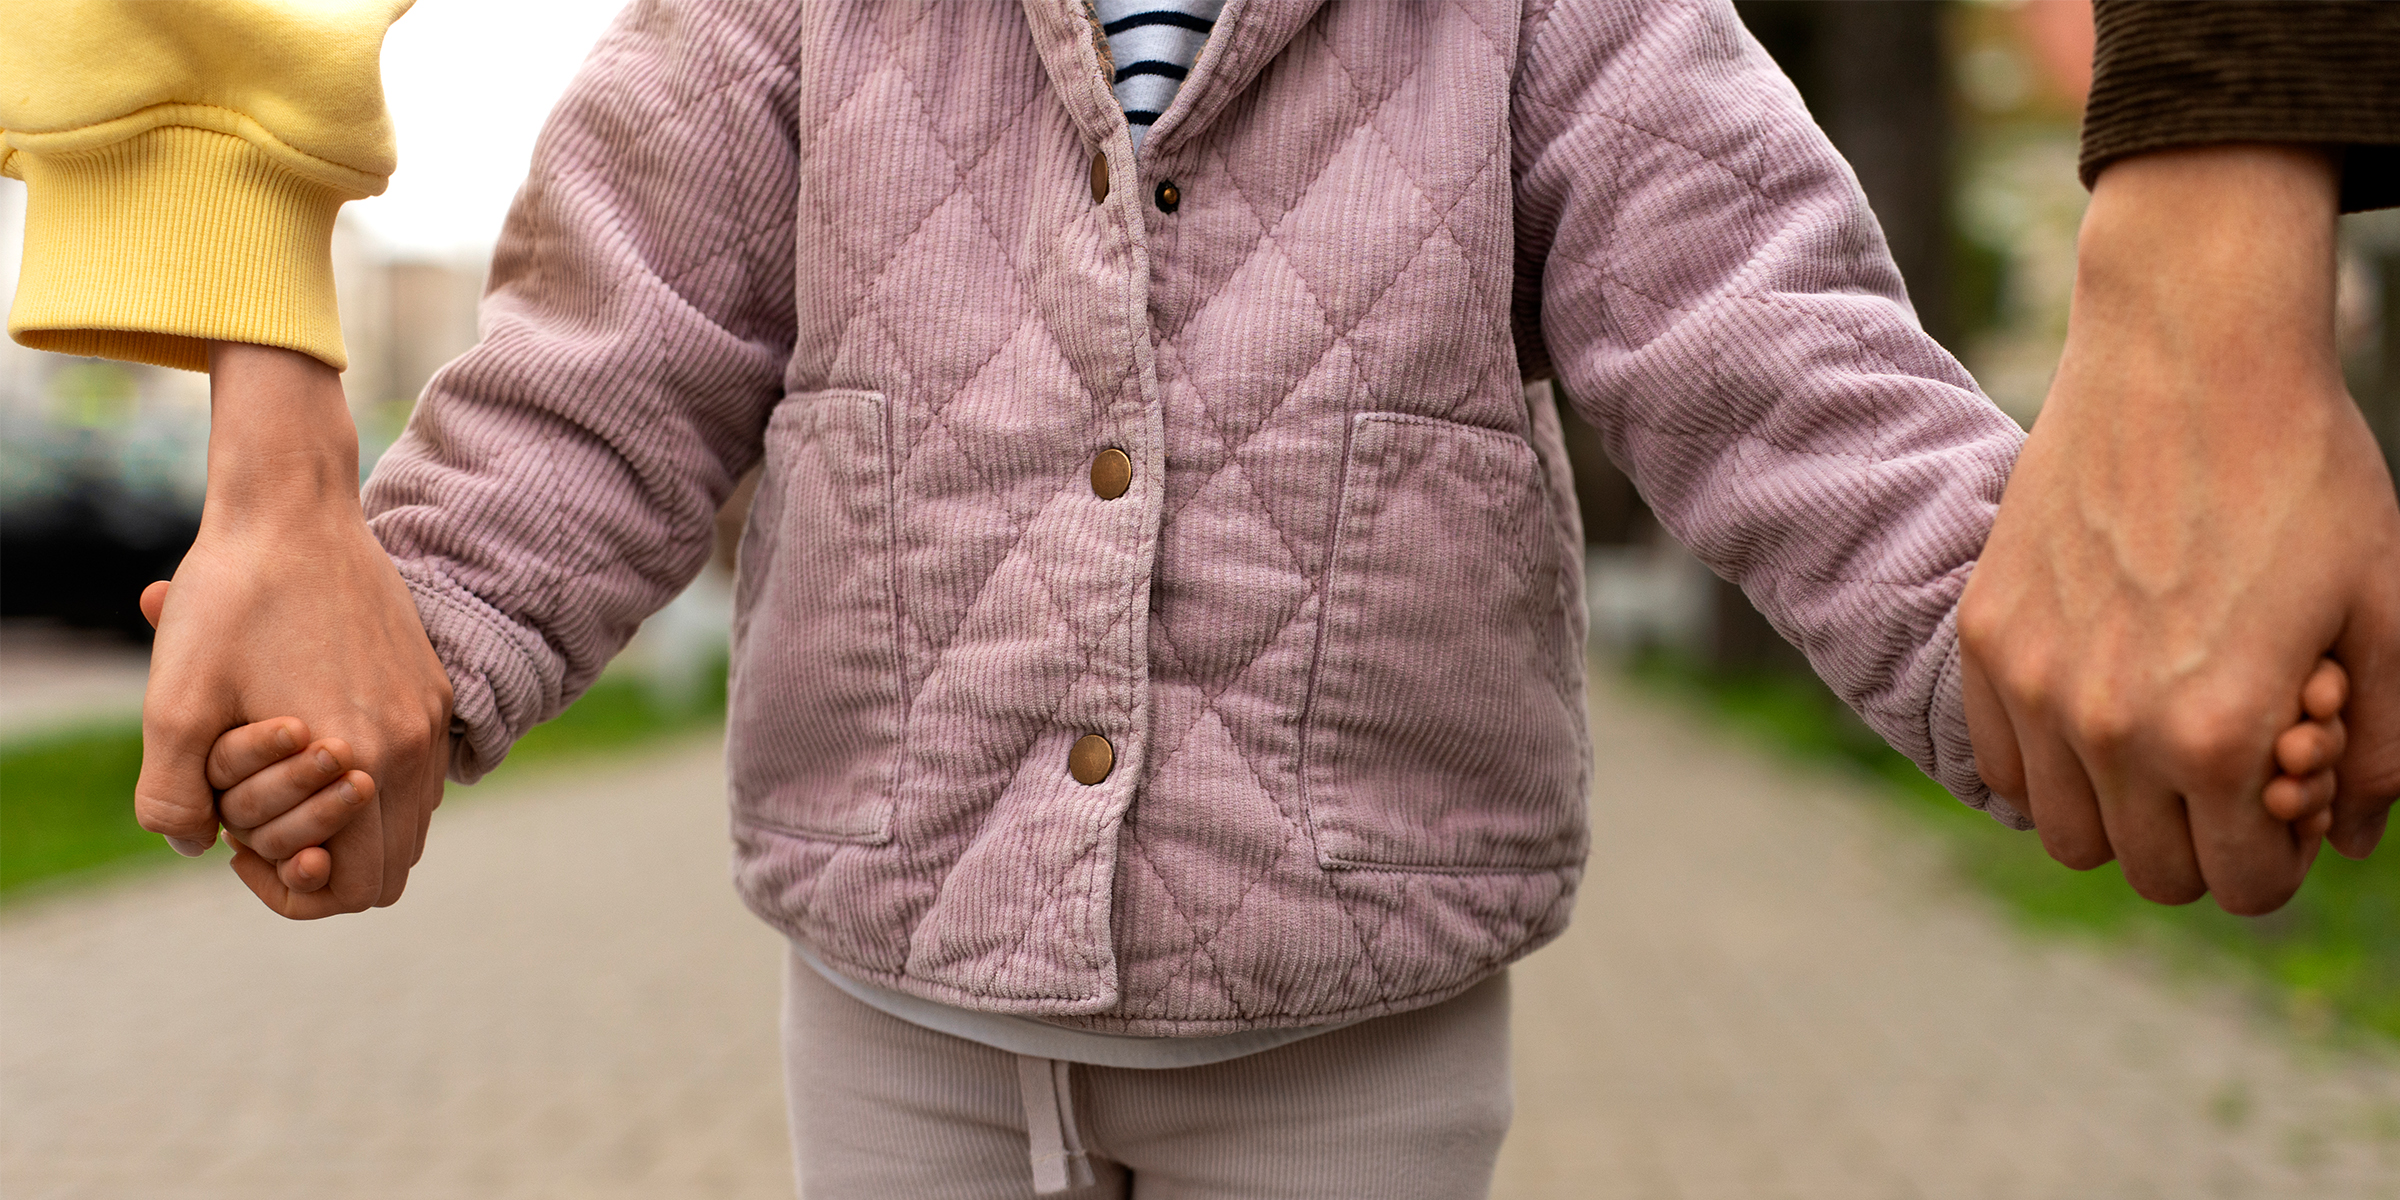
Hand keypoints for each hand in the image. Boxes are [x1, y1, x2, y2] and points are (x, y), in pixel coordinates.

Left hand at [135, 342, 453, 917]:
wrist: (291, 510)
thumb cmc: (229, 600)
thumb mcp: (173, 703)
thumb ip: (173, 797)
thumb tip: (193, 847)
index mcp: (361, 760)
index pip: (356, 888)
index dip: (295, 893)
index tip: (241, 851)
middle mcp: (412, 746)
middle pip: (390, 870)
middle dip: (324, 870)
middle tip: (258, 828)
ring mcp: (430, 716)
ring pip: (411, 824)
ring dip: (351, 829)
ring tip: (283, 785)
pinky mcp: (431, 687)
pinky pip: (420, 775)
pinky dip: (373, 788)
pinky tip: (316, 745)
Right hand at [1960, 144, 2399, 915]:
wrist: (2189, 352)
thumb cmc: (2305, 471)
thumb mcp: (2383, 611)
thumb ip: (2381, 746)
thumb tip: (2348, 839)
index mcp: (2216, 734)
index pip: (2243, 884)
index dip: (2283, 857)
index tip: (2288, 797)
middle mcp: (2109, 725)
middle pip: (2151, 872)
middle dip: (2206, 843)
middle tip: (2233, 768)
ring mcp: (2033, 682)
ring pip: (2067, 834)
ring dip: (2122, 813)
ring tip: (2162, 742)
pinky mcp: (1987, 635)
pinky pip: (2002, 762)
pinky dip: (2050, 763)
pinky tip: (2097, 704)